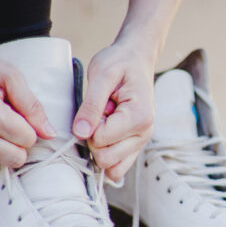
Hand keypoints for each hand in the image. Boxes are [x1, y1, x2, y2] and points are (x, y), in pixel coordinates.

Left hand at [73, 41, 155, 180]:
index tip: (97, 106)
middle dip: (94, 139)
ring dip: (100, 147)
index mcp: (139, 116)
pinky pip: (117, 168)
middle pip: (105, 158)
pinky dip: (106, 154)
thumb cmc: (119, 62)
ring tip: (105, 121)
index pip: (100, 140)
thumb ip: (91, 105)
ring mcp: (141, 141)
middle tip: (100, 114)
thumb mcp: (101, 74)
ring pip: (111, 168)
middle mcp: (145, 133)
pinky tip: (106, 133)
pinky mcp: (135, 145)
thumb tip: (81, 133)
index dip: (89, 125)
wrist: (136, 58)